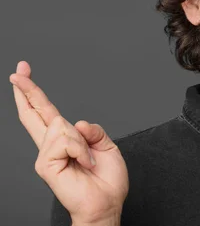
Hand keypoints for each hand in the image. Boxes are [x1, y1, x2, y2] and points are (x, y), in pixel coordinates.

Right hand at [10, 61, 127, 225]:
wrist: (106, 203)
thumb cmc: (106, 181)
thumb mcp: (106, 146)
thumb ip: (92, 130)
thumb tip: (77, 123)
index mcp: (64, 140)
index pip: (44, 113)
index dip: (34, 94)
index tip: (23, 73)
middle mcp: (51, 146)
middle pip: (34, 113)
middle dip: (27, 90)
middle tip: (19, 70)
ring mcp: (46, 155)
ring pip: (61, 126)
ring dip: (82, 142)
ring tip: (88, 159)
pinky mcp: (46, 164)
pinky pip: (66, 141)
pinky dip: (81, 150)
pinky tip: (84, 163)